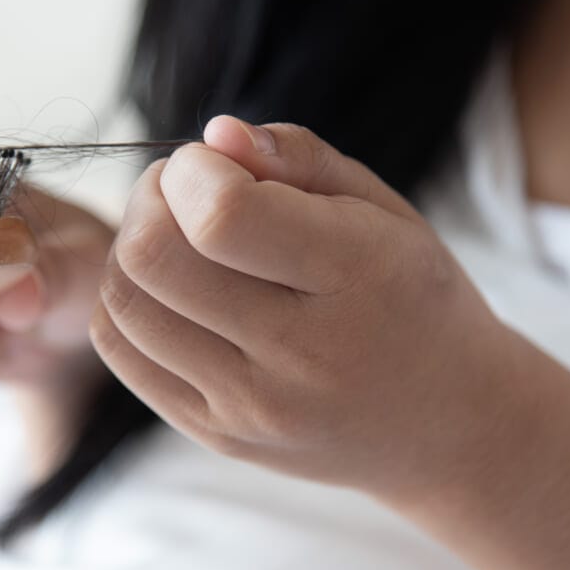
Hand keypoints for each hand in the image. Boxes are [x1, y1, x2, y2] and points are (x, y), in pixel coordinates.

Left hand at [90, 116, 513, 500]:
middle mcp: (300, 354)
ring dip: (131, 248)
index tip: (215, 164)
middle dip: (151, 198)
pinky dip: (128, 301)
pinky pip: (123, 351)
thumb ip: (300, 158)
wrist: (446, 427)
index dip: (193, 171)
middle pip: (152, 257)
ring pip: (124, 303)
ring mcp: (252, 406)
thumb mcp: (385, 210)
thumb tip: (214, 135)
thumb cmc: (411, 298)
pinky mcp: (216, 434)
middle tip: (185, 191)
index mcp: (358, 276)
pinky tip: (171, 288)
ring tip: (176, 236)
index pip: (221, 217)